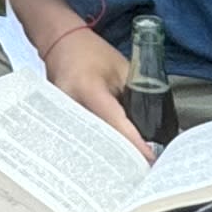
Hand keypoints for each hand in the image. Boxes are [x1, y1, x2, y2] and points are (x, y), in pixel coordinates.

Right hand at [41, 25, 153, 158]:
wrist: (61, 43)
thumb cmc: (93, 53)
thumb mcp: (123, 69)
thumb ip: (136, 95)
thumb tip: (153, 128)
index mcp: (88, 88)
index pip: (115, 123)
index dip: (134, 144)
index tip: (149, 160)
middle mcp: (69, 104)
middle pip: (98, 140)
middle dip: (121, 155)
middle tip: (141, 168)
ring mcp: (59, 114)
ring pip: (87, 143)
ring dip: (107, 154)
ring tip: (127, 165)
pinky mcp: (58, 120)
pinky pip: (79, 137)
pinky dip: (95, 146)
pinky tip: (109, 154)